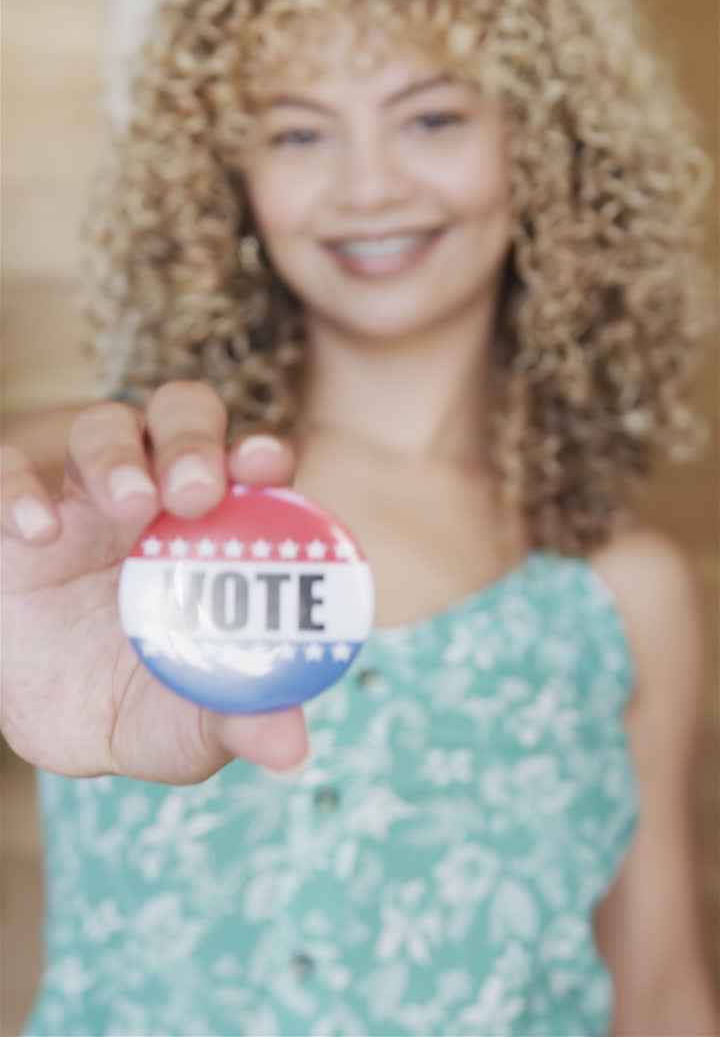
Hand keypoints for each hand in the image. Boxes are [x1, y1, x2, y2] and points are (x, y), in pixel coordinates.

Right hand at [0, 382, 308, 782]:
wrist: (59, 730)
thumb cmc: (150, 710)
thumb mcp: (193, 728)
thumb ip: (238, 722)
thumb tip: (288, 747)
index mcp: (220, 528)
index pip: (249, 464)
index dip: (260, 455)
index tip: (265, 467)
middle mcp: (160, 497)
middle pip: (180, 416)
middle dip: (193, 439)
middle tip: (195, 492)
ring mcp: (84, 499)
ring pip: (101, 426)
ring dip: (119, 455)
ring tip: (130, 504)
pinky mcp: (12, 521)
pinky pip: (6, 468)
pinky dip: (19, 487)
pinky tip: (40, 531)